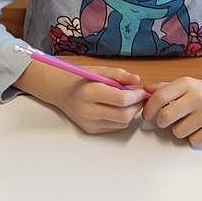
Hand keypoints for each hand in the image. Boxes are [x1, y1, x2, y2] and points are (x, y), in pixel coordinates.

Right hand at [18, 61, 146, 134]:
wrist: (61, 91)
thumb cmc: (80, 79)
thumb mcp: (99, 70)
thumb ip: (118, 74)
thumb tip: (136, 79)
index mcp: (89, 92)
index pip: (120, 99)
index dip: (136, 96)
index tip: (141, 91)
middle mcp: (88, 110)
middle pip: (123, 115)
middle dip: (136, 106)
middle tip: (139, 97)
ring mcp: (89, 122)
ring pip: (122, 123)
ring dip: (130, 113)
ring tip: (127, 101)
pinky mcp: (91, 130)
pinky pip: (115, 127)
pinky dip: (121, 119)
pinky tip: (117, 108)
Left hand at [141, 76, 201, 145]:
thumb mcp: (185, 84)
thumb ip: (164, 88)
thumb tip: (145, 91)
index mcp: (187, 84)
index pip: (160, 97)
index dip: (148, 109)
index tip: (146, 115)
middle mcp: (198, 97)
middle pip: (166, 116)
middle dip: (161, 122)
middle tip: (164, 121)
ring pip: (178, 132)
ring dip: (178, 130)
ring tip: (187, 122)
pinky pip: (193, 141)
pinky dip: (193, 138)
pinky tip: (199, 128)